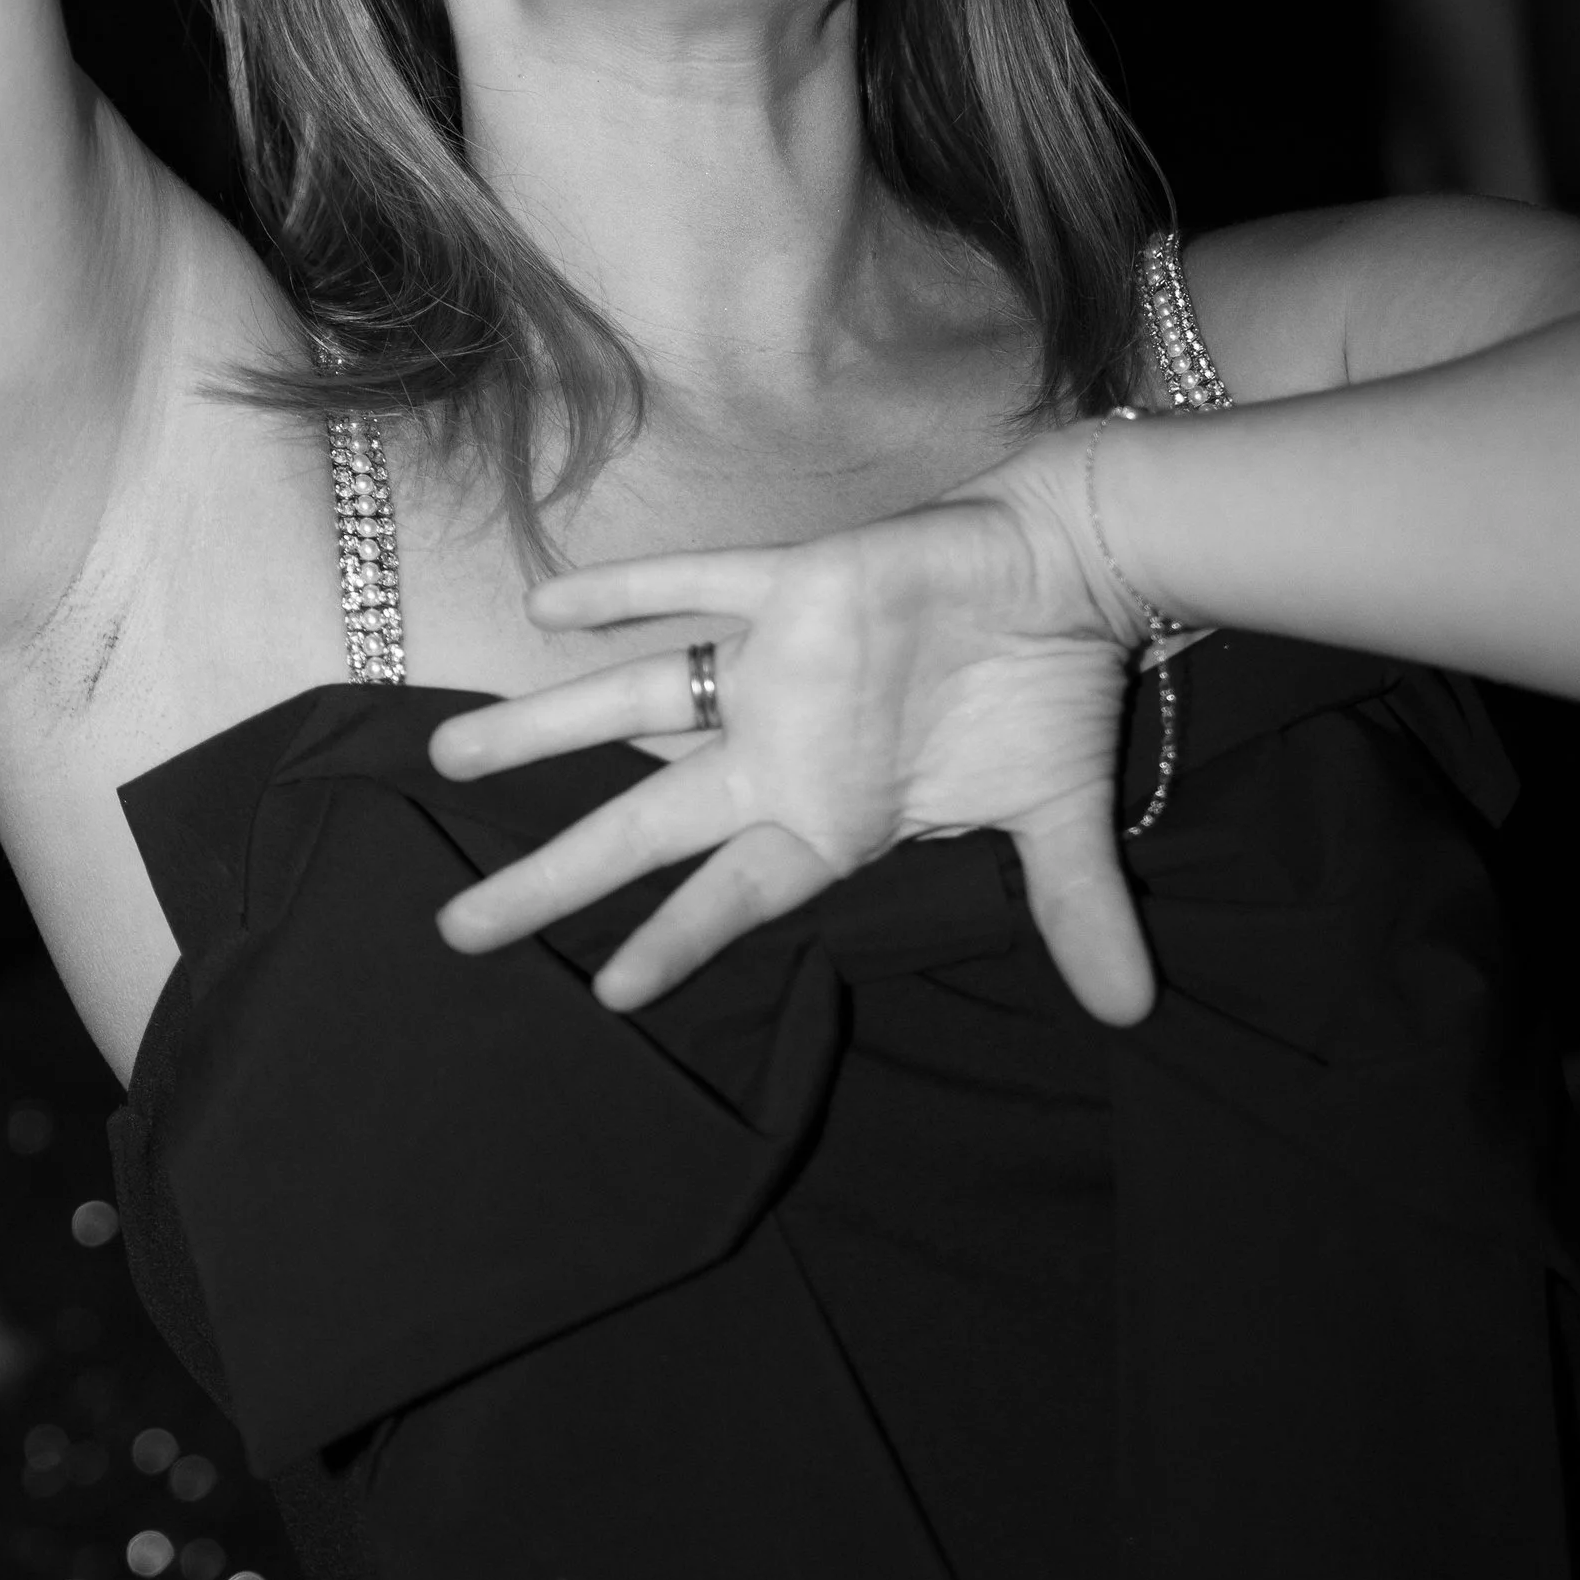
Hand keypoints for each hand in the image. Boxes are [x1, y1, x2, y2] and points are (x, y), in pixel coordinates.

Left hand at [427, 434, 1161, 1023]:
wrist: (1074, 568)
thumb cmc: (1048, 687)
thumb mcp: (1057, 816)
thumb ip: (1073, 907)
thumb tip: (1132, 1011)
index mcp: (831, 813)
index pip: (734, 896)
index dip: (675, 944)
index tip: (604, 993)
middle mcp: (782, 748)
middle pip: (643, 824)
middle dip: (550, 877)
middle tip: (454, 932)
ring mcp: (777, 667)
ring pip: (636, 702)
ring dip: (543, 726)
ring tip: (447, 755)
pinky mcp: (796, 582)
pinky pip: (699, 583)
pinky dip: (626, 590)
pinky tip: (548, 604)